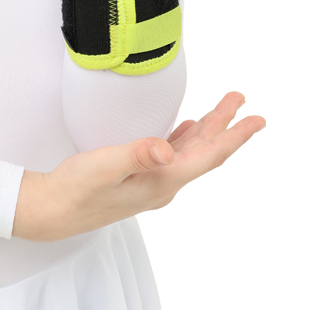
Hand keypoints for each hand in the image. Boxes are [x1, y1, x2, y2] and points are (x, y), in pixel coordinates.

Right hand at [11, 92, 264, 241]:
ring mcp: (151, 182)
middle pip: (204, 150)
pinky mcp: (138, 178)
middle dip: (225, 124)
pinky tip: (183, 130)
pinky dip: (184, 138)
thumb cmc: (75, 190)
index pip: (209, 155)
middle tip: (240, 98)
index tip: (257, 118)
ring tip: (222, 110)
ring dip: (206, 129)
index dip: (235, 135)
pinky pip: (172, 155)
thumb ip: (136, 155)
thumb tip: (167, 149)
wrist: (52, 210)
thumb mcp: (105, 166)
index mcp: (162, 180)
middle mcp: (163, 184)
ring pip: (189, 152)